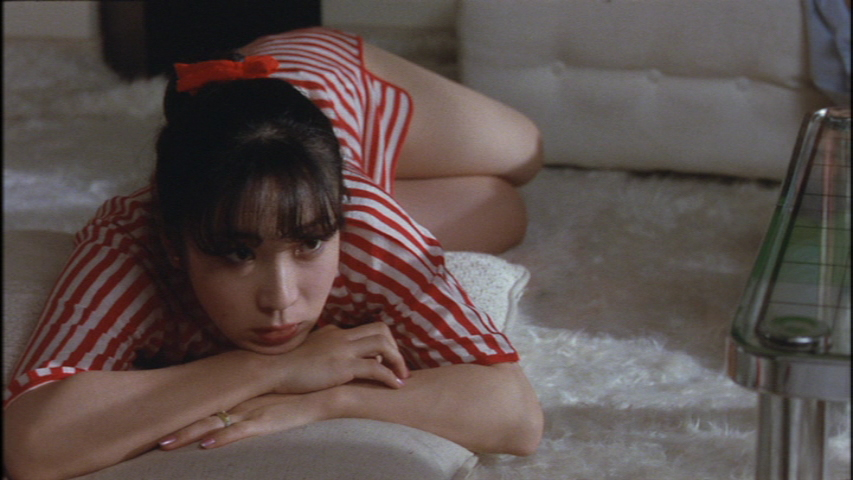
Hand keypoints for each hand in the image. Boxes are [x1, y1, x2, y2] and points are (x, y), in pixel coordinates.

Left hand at [158, 392, 329, 450]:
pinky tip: (206, 446)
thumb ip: (262, 394)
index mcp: (244, 394)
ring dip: (188, 435)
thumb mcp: (278, 391)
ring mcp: (254, 410)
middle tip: (149, 438)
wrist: (331, 386)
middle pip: (203, 414)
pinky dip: (223, 439)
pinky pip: (241, 431)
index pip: (208, 403)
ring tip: (163, 446)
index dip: (185, 412)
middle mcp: (244, 401)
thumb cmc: (306, 388)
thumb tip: (250, 400)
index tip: (162, 420)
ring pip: (214, 423)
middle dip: (177, 426)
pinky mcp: (269, 420)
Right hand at [274, 323, 409, 393]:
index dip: (384, 342)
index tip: (388, 358)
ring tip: (402, 377)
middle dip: (396, 348)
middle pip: (381, 331)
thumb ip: (326, 346)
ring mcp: (343, 350)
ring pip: (383, 345)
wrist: (272, 369)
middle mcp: (342, 337)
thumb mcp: (310, 348)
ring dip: (398, 361)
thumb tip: (339, 355)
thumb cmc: (288, 364)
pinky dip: (390, 376)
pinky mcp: (343, 367)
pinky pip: (376, 368)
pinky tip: (395, 386)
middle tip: (399, 368)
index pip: (369, 328)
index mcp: (336, 332)